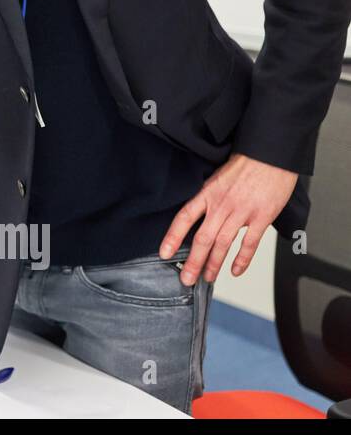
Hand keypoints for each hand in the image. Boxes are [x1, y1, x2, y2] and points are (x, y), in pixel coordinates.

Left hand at [159, 153, 298, 283]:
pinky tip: (235, 271)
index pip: (184, 217)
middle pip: (202, 238)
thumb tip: (197, 215)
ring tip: (207, 278)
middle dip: (193, 261)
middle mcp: (221, 205)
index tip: (164, 253)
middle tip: (186, 278)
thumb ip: (207, 197)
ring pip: (223, 243)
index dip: (172, 237)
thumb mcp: (216, 177)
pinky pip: (249, 243)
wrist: (271, 156)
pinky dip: (242, 259)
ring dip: (214, 264)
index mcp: (207, 193)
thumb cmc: (245, 165)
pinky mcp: (262, 217)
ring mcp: (242, 212)